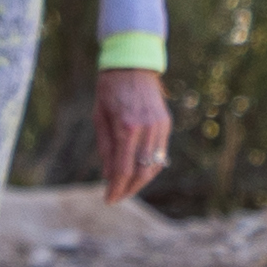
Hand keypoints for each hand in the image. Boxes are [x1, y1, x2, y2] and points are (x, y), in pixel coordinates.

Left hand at [94, 66, 171, 206]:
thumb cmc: (109, 90)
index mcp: (126, 128)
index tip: (107, 199)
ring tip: (126, 189)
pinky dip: (150, 167)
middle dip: (129, 189)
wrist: (132, 66)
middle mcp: (147, 129)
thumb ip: (106, 148)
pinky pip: (161, 153)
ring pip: (155, 165)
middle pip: (142, 172)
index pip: (123, 169)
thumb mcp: (99, 118)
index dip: (116, 188)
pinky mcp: (166, 124)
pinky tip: (139, 174)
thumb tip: (110, 176)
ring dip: (141, 181)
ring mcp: (160, 127)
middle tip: (116, 198)